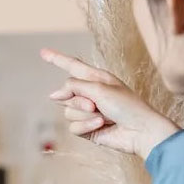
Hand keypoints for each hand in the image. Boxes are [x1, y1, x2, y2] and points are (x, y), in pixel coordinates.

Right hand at [41, 48, 180, 159]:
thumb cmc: (127, 106)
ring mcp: (88, 112)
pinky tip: (101, 126)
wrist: (140, 131)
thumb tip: (53, 94)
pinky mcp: (87, 129)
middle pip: (66, 93)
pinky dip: (86, 126)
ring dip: (84, 115)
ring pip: (68, 112)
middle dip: (78, 100)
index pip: (72, 66)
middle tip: (95, 105)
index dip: (57, 59)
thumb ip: (74, 87)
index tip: (43, 52)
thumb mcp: (99, 88)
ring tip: (103, 117)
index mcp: (96, 78)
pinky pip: (73, 127)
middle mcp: (90, 94)